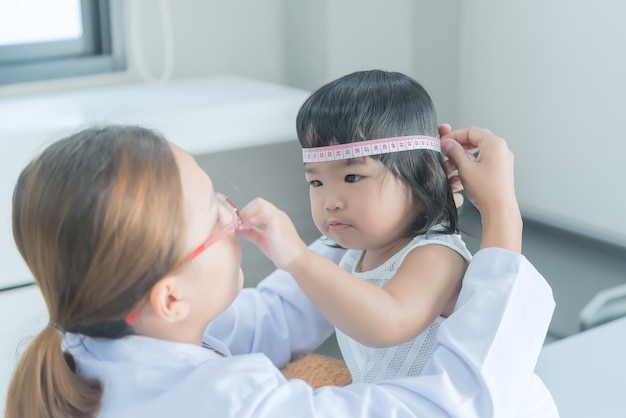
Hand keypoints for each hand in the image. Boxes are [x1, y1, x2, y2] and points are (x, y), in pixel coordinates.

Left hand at [237, 198, 308, 269]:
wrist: (298, 261)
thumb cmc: (283, 253)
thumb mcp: (262, 240)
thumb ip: (251, 233)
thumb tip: (238, 228)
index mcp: (274, 218)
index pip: (258, 205)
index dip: (246, 211)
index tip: (240, 223)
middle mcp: (277, 215)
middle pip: (258, 202)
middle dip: (246, 211)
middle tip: (241, 225)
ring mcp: (279, 219)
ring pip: (261, 205)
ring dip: (249, 214)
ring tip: (246, 227)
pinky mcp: (278, 226)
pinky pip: (266, 214)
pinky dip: (255, 218)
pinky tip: (250, 227)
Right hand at [440, 126, 521, 251]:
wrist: (499, 210)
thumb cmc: (487, 190)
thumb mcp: (465, 168)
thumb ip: (454, 152)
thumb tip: (447, 143)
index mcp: (494, 144)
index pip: (471, 131)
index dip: (454, 136)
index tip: (443, 142)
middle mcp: (501, 150)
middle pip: (474, 141)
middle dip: (457, 149)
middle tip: (445, 155)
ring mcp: (501, 160)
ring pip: (477, 153)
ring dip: (461, 159)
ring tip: (450, 169)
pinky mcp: (499, 171)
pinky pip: (482, 163)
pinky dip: (470, 166)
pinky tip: (459, 177)